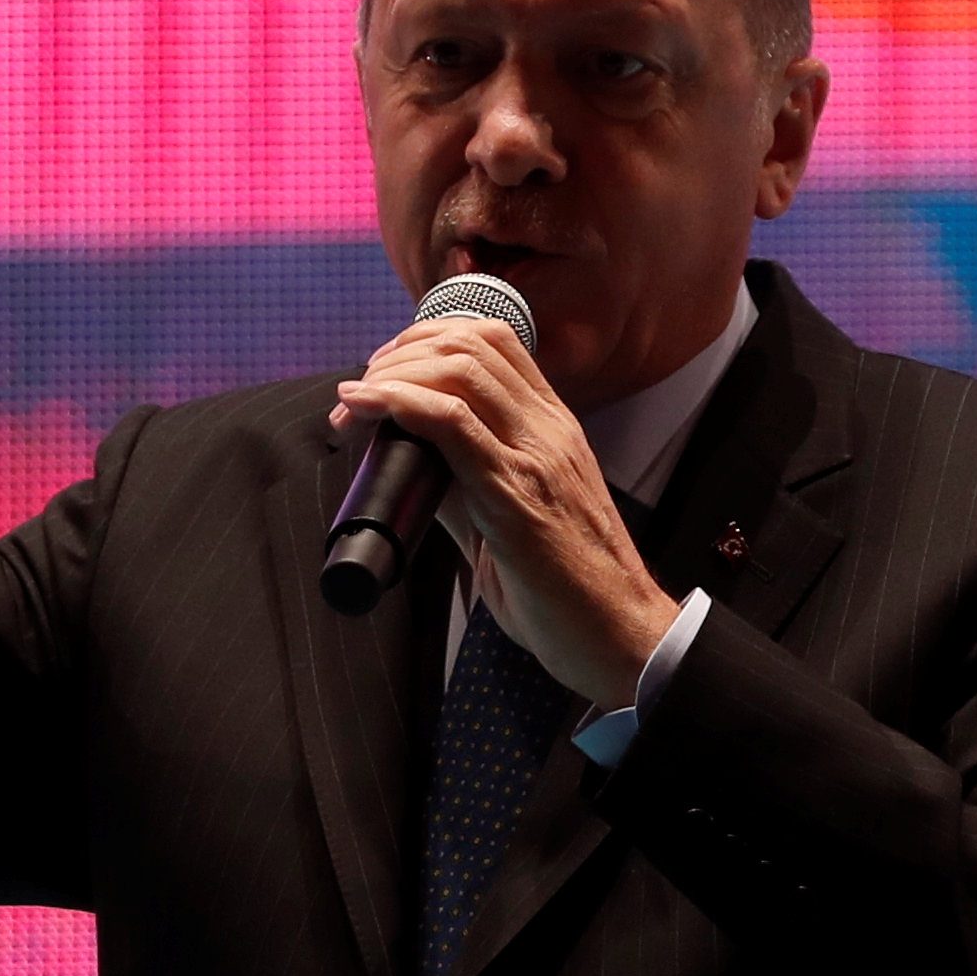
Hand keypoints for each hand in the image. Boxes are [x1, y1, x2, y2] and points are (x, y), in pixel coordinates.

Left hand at [327, 317, 681, 711]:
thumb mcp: (512, 519)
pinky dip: (398, 403)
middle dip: (399, 354)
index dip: (426, 338)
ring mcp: (537, 456)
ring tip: (354, 404)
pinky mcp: (516, 495)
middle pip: (469, 342)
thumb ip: (466, 487)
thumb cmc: (569, 591)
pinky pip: (452, 424)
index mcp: (554, 428)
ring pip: (459, 369)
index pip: (494, 341)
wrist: (622, 637)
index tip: (384, 370)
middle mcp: (550, 429)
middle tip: (359, 392)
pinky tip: (363, 409)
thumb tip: (412, 468)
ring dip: (391, 375)